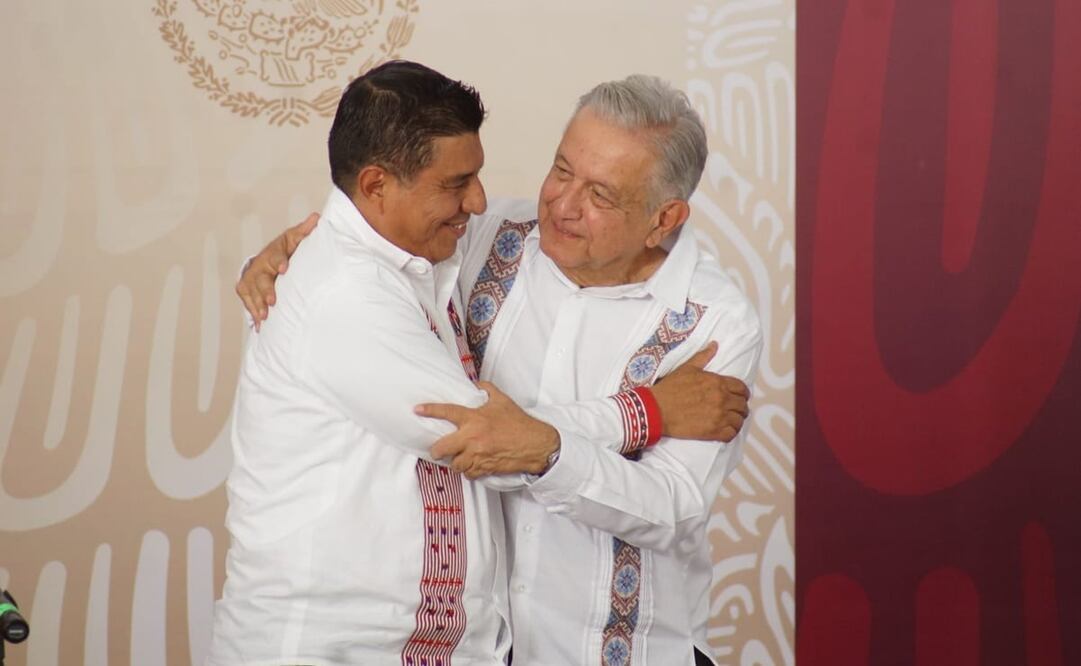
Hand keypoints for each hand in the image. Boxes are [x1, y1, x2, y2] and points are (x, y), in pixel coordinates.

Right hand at [235, 213, 318, 329]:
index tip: (284, 268)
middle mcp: (259, 265)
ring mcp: (250, 278)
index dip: (279, 261)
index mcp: (274, 252)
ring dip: (257, 305)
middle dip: (265, 290)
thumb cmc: (287, 249)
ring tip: (264, 318)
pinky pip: (248, 302)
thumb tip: (317, 217)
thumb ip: (305, 231)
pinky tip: (259, 327)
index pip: (276, 255)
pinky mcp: (244, 289)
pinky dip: (253, 313)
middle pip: (261, 279)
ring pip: (252, 293)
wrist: (267, 259)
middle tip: (272, 301)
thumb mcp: (295, 239)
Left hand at [418, 381, 559, 478]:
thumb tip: (479, 384)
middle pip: (442, 448)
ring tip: (458, 458)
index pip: (447, 412)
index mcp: (475, 419)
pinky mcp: (485, 468)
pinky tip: (472, 466)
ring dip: (455, 462)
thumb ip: (488, 391)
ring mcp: (478, 455)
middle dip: (437, 451)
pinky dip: (468, 471)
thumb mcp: (503, 401)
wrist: (536, 444)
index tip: (418, 410)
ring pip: (455, 464)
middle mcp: (473, 438)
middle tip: (437, 450)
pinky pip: (468, 474)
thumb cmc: (520, 424)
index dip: (430, 410)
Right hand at [651, 341, 749, 441]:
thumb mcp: (687, 368)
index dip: (743, 393)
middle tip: (735, 410)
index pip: (742, 388)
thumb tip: (715, 345)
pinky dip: (731, 433)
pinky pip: (731, 434)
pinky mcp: (713, 431)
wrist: (657, 409)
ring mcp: (719, 416)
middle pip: (742, 405)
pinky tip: (726, 431)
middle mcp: (722, 399)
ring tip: (732, 421)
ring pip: (739, 420)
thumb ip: (703, 356)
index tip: (740, 397)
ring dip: (737, 420)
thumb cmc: (670, 388)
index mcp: (718, 382)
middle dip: (741, 407)